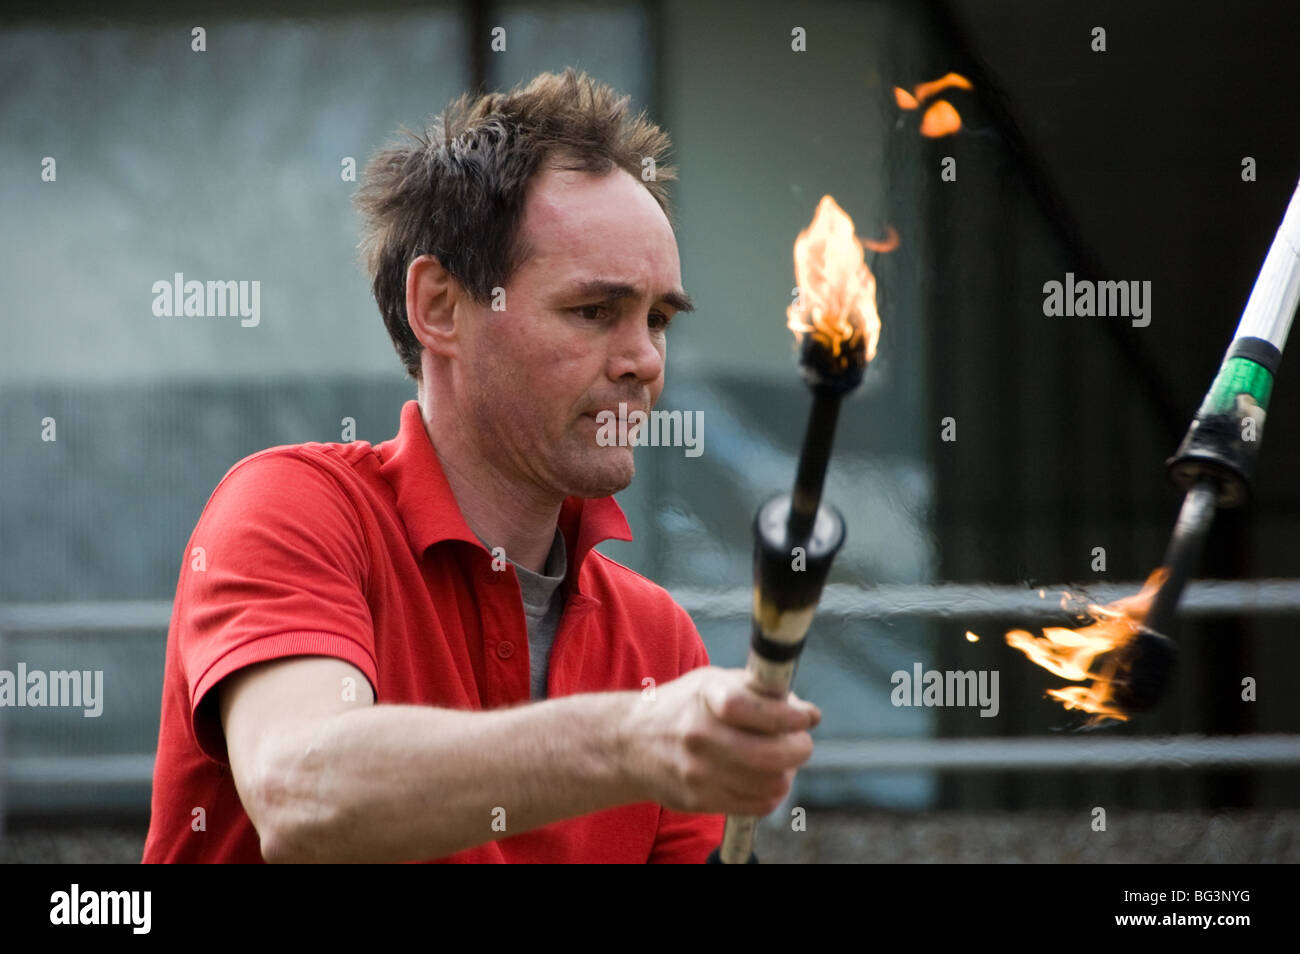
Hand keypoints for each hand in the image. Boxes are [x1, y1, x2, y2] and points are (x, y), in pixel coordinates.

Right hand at [617, 666, 819, 815]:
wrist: (629, 744)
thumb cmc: (683, 708)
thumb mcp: (712, 683)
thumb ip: (759, 692)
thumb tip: (808, 714)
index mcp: (706, 697)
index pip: (755, 708)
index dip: (790, 716)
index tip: (806, 717)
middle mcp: (699, 734)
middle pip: (770, 754)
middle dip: (799, 748)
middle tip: (800, 743)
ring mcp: (698, 771)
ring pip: (771, 783)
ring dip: (786, 773)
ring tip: (779, 761)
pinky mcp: (699, 799)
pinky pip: (756, 805)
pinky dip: (771, 793)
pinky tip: (765, 779)